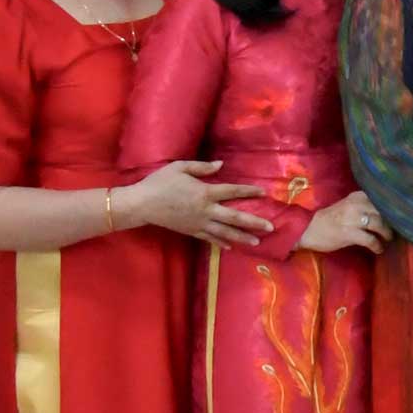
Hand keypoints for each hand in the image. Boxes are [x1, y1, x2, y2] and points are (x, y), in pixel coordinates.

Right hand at [121, 160, 271, 246]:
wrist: (141, 204)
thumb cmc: (159, 183)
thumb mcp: (179, 168)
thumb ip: (202, 167)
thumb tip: (221, 165)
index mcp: (205, 192)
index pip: (232, 191)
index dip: (249, 191)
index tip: (263, 192)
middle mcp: (206, 210)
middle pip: (235, 217)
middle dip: (254, 223)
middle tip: (271, 227)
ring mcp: (199, 223)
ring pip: (225, 232)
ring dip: (242, 237)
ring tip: (258, 242)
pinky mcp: (190, 231)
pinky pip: (209, 238)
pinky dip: (221, 243)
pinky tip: (231, 247)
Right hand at [298, 189, 388, 255]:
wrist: (307, 229)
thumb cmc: (329, 219)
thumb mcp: (347, 206)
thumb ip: (364, 206)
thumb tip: (387, 213)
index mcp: (357, 196)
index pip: (382, 200)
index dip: (394, 209)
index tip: (402, 216)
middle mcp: (356, 205)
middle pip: (383, 212)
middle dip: (393, 222)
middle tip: (397, 230)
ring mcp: (352, 219)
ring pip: (379, 224)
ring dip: (386, 233)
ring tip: (388, 239)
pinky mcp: (349, 233)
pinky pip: (370, 239)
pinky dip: (377, 245)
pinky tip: (379, 249)